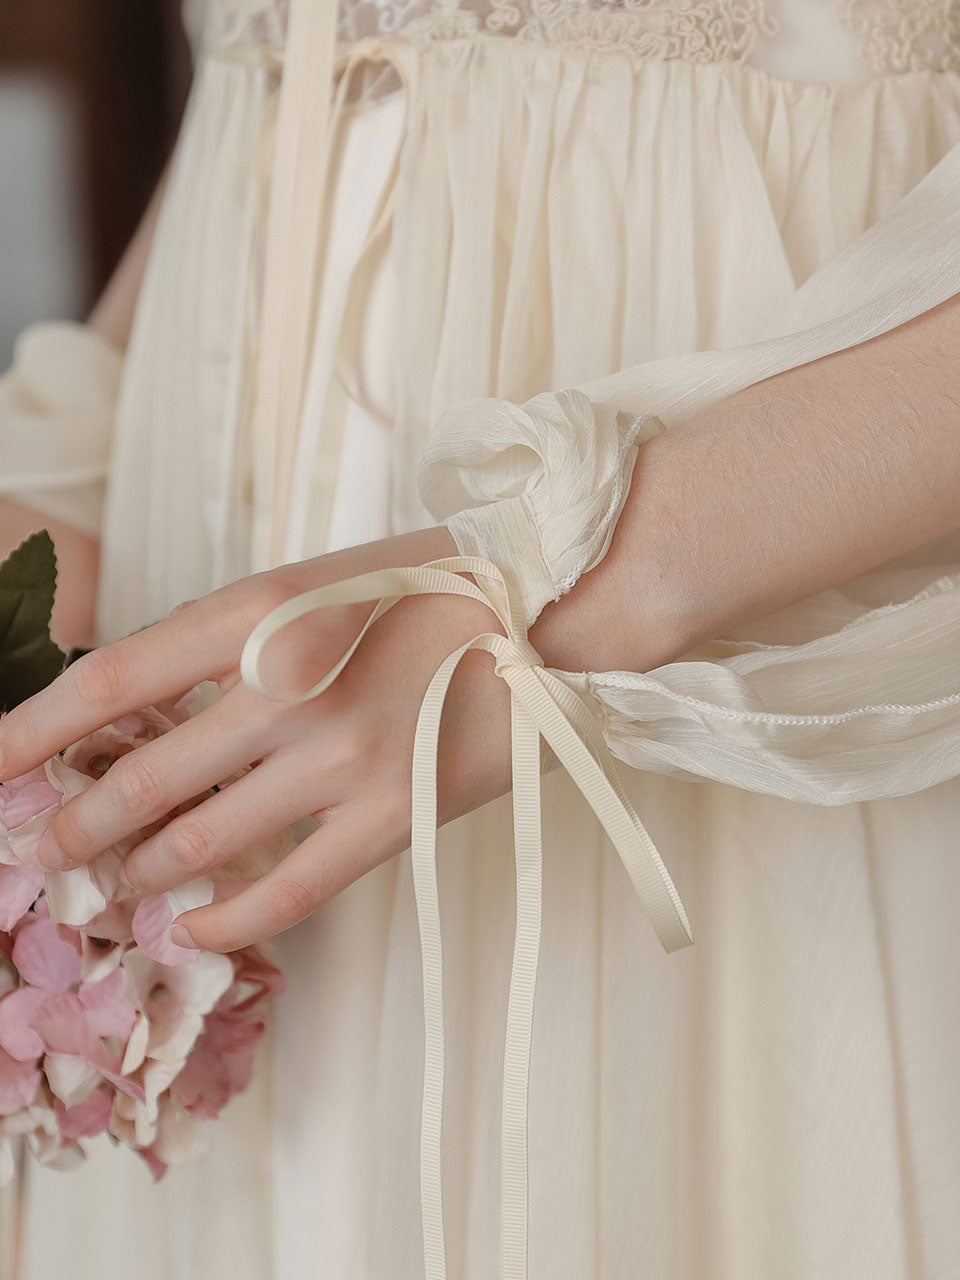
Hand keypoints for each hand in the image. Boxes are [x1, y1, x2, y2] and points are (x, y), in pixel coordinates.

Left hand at [0, 526, 514, 952]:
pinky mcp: (393, 818)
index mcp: (261, 610)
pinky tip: (194, 929)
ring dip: (139, 875)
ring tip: (117, 886)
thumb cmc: (427, 585)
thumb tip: (142, 710)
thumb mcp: (314, 583)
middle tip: (48, 850)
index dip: (34, 732)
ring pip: (201, 844)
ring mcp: (341, 759)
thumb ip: (231, 641)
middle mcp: (289, 687)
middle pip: (143, 780)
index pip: (111, 680)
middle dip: (78, 828)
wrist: (549, 606)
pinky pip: (286, 893)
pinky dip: (226, 922)